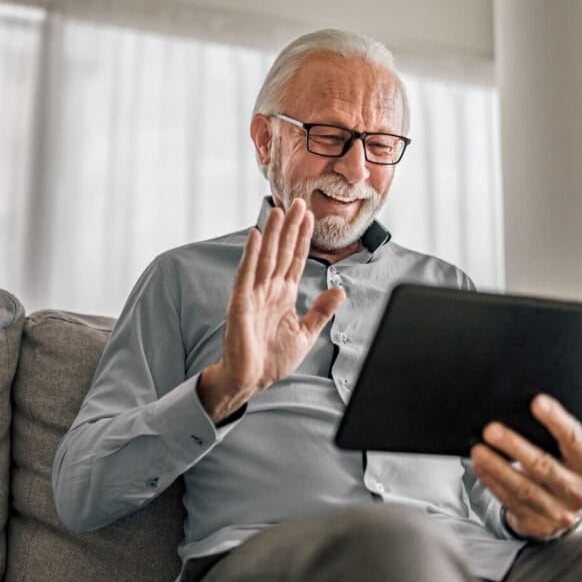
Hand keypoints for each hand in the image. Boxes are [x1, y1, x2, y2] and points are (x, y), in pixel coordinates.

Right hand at [197, 198, 345, 422]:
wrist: (250, 381)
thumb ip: (321, 311)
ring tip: (280, 210)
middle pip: (282, 251)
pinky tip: (257, 235)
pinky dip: (252, 254)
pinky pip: (247, 274)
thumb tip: (339, 290)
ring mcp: (254, 294)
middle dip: (291, 227)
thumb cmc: (271, 359)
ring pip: (267, 257)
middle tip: (299, 201)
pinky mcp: (241, 303)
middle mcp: (269, 289)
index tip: (311, 215)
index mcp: (284, 295)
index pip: (296, 259)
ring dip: (274, 233)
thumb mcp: (305, 334)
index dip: (303, 237)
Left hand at [470, 394, 581, 539]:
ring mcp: (557, 510)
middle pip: (544, 466)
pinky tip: (479, 467)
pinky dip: (492, 482)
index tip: (537, 402)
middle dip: (515, 446)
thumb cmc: (560, 471)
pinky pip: (510, 500)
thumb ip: (553, 435)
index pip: (574, 440)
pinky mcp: (536, 524)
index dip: (556, 420)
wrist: (563, 513)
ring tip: (478, 450)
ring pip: (524, 488)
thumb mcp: (565, 455)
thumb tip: (524, 405)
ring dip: (497, 467)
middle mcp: (577, 490)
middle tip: (491, 429)